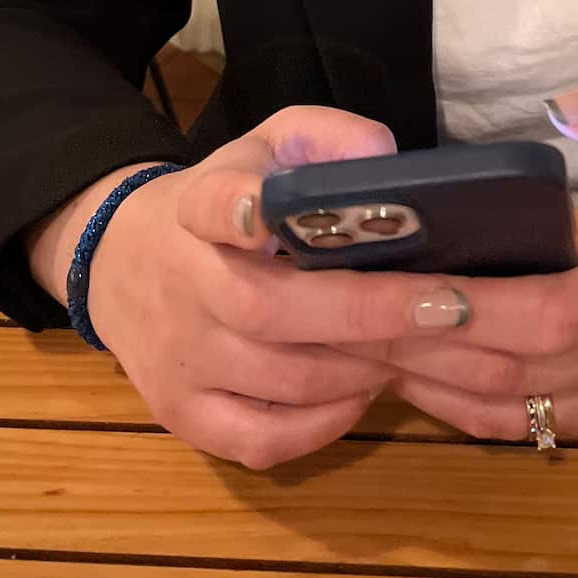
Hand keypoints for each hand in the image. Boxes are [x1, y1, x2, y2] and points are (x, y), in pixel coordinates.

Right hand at [78, 108, 471, 468]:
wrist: (123, 261)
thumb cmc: (225, 197)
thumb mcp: (268, 145)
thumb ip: (327, 138)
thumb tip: (385, 159)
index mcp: (198, 207)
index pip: (211, 204)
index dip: (240, 208)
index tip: (268, 211)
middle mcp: (183, 286)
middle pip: (269, 309)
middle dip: (368, 312)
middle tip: (453, 308)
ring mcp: (179, 360)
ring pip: (280, 381)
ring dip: (363, 370)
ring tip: (424, 350)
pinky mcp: (180, 415)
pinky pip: (260, 439)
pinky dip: (323, 427)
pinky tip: (363, 392)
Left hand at [376, 74, 577, 444]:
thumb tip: (561, 106)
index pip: (555, 315)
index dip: (480, 308)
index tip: (410, 287)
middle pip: (511, 371)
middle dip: (424, 346)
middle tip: (345, 313)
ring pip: (505, 409)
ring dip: (427, 381)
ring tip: (354, 341)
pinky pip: (517, 426)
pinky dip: (455, 404)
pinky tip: (404, 371)